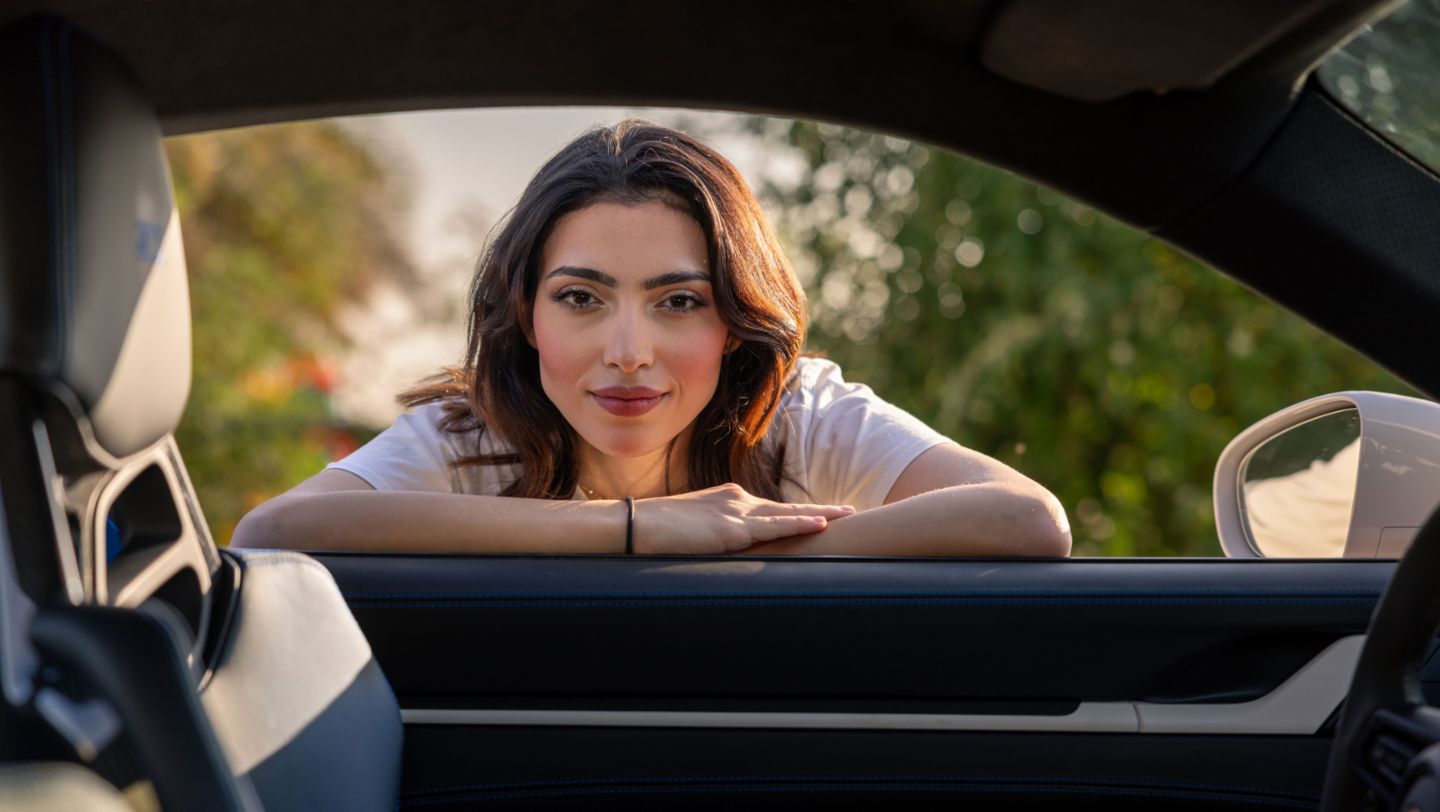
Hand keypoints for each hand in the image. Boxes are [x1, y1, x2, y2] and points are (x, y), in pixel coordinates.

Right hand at [632, 483, 853, 554]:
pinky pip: (773, 527)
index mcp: (726, 499)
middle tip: (849, 512)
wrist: (632, 525)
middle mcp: (735, 500)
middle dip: (819, 511)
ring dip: (820, 515)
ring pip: (786, 514)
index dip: (797, 513)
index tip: (823, 516)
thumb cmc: (656, 532)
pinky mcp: (730, 530)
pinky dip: (799, 524)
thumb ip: (714, 536)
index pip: (771, 508)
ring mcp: (734, 512)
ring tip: (848, 516)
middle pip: (785, 508)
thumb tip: (725, 551)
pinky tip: (820, 524)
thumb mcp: (692, 530)